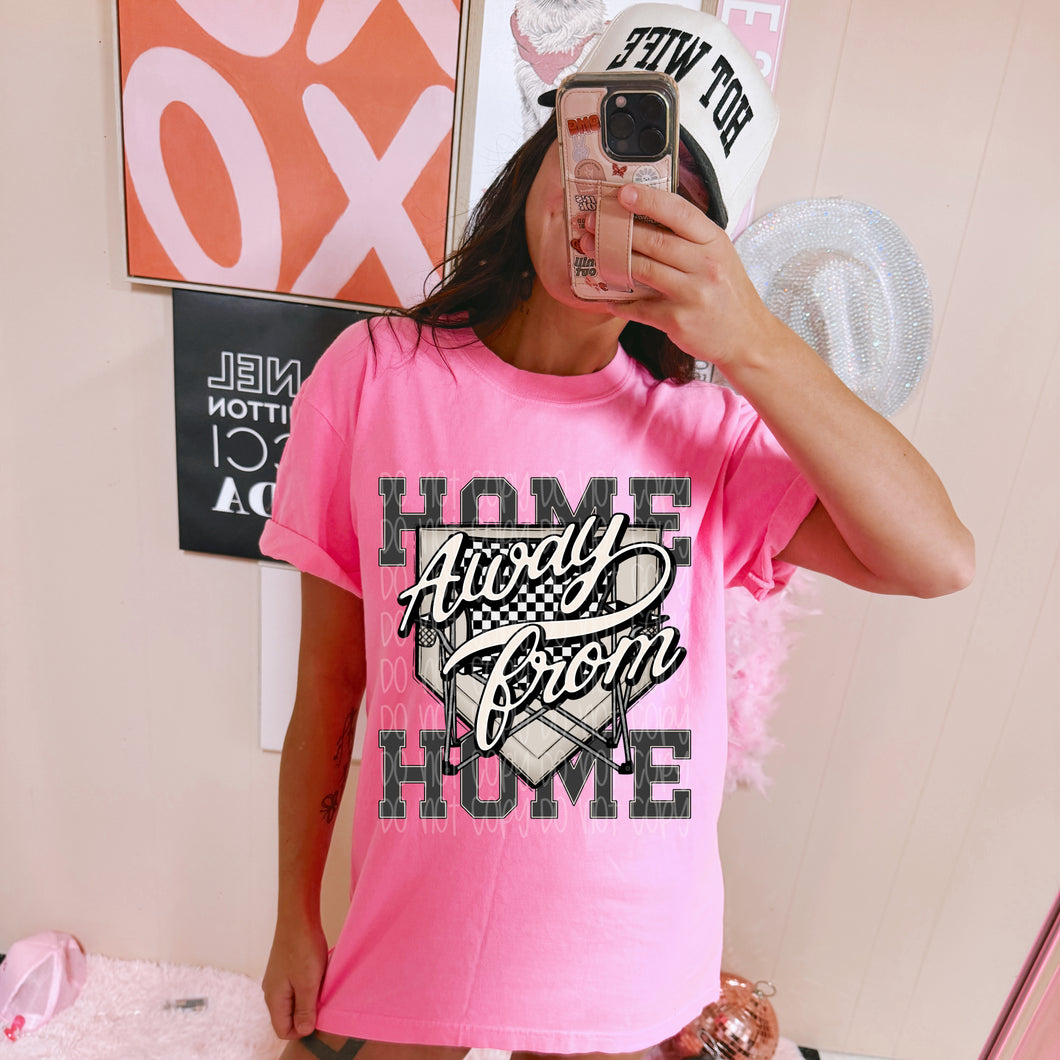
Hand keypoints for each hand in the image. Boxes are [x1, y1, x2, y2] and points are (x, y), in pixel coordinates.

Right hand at [262, 915, 329, 1038]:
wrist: (298, 916)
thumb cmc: (303, 948)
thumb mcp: (308, 983)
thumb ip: (305, 1009)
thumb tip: (303, 1031)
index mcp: (273, 999)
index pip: (283, 1030)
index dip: (302, 1029)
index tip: (318, 1013)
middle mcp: (271, 991)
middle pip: (288, 1016)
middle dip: (306, 1012)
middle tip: (322, 997)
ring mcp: (277, 979)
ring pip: (293, 1000)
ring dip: (308, 997)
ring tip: (320, 982)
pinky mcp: (285, 968)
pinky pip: (295, 986)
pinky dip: (307, 984)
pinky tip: (317, 972)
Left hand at [584, 182, 778, 368]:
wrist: (746, 337)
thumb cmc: (727, 293)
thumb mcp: (719, 256)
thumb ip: (690, 238)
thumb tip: (648, 215)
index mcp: (714, 241)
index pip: (679, 212)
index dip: (648, 200)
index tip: (622, 193)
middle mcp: (705, 264)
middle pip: (654, 241)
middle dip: (617, 230)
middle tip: (592, 222)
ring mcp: (692, 293)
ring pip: (643, 269)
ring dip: (612, 260)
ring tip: (591, 251)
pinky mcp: (678, 320)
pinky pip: (639, 307)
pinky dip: (620, 302)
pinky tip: (607, 297)